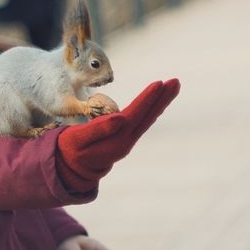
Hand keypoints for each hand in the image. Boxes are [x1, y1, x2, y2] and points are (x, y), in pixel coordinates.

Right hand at [56, 79, 179, 191]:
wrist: (74, 167)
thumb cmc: (73, 149)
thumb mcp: (79, 139)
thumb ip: (98, 129)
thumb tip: (120, 118)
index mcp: (117, 140)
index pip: (135, 116)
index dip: (147, 99)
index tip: (159, 84)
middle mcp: (127, 140)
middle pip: (148, 116)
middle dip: (162, 98)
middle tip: (176, 81)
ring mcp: (129, 139)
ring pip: (148, 118)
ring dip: (162, 101)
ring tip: (173, 85)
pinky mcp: (127, 137)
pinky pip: (143, 120)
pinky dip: (153, 108)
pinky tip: (160, 100)